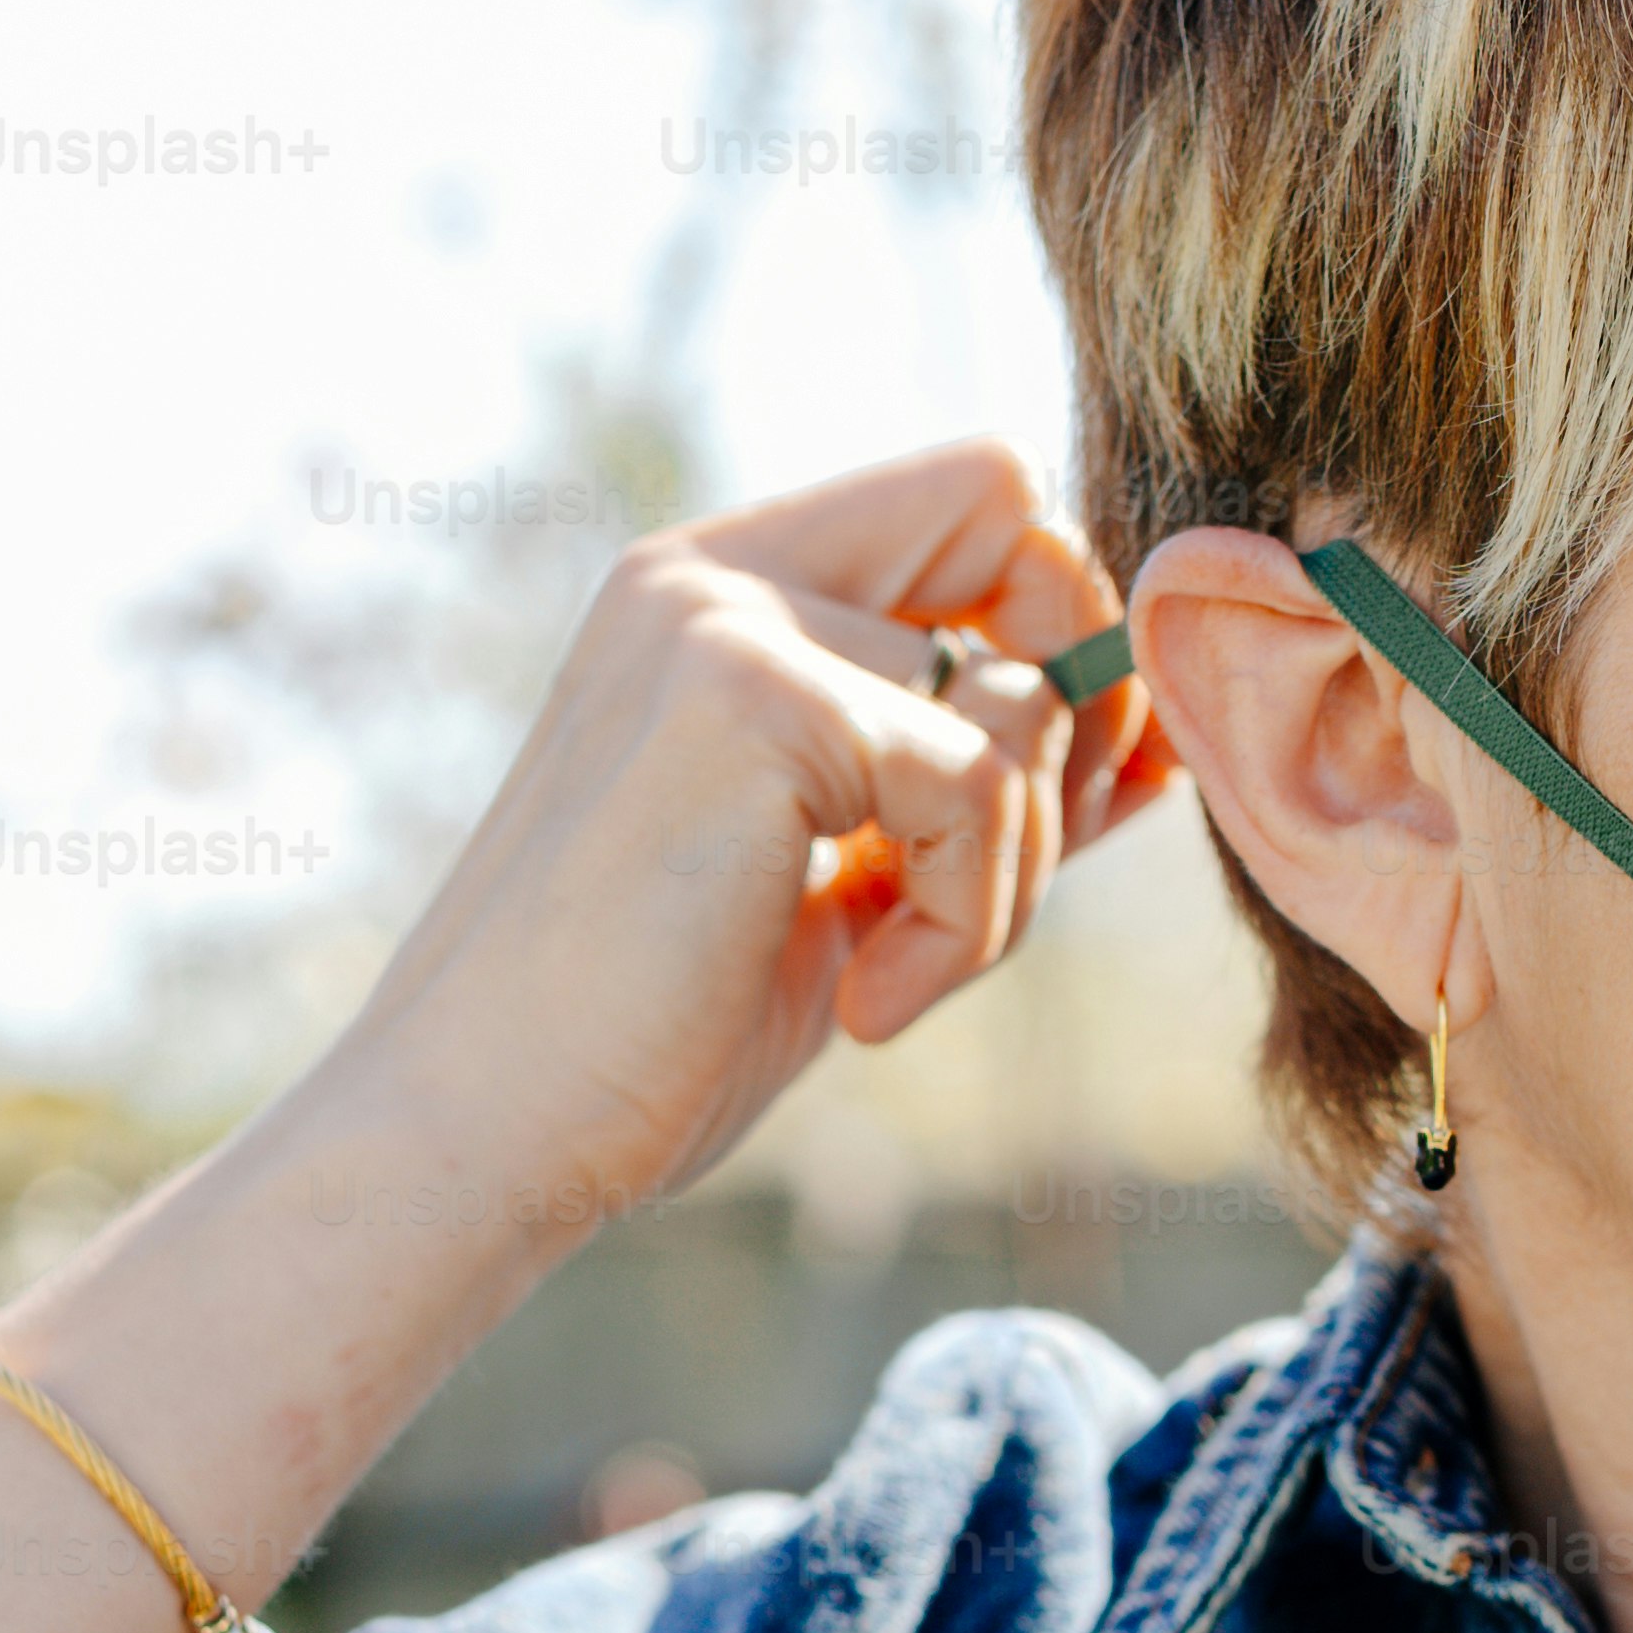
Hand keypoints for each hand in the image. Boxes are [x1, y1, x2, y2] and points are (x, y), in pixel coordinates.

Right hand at [348, 438, 1172, 1230]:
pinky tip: (864, 1006)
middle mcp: (714, 570)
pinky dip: (964, 927)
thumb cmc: (648, 1032)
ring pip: (1022, 695)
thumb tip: (1151, 741)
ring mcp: (722, 621)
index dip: (1057, 625)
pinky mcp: (748, 702)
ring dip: (1007, 879)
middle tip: (994, 873)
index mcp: (721, 590)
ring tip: (886, 976)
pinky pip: (979, 790)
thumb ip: (973, 792)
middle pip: (1025, 515)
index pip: (980, 497)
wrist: (480, 1136)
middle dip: (1067, 705)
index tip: (1036, 804)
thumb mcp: (849, 885)